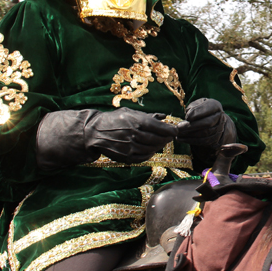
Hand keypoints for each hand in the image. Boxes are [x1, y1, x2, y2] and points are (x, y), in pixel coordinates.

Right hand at [36, 108, 178, 169]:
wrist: (95, 132)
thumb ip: (148, 116)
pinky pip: (144, 157)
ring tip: (160, 142)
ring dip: (159, 146)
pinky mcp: (127, 157)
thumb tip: (164, 116)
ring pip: (153, 149)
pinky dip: (150, 153)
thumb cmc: (115, 119)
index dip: (171, 131)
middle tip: (169, 136)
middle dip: (167, 139)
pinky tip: (150, 149)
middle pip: (159, 140)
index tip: (176, 130)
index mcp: (137, 122)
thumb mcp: (131, 112)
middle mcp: (135, 135)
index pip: (162, 129)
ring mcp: (131, 147)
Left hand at [175, 98, 236, 149]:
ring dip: (190, 134)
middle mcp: (220, 118)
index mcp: (215, 106)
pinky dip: (191, 141)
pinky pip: (203, 141)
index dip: (198, 113)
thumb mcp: (198, 104)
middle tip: (179, 127)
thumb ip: (193, 107)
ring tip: (178, 134)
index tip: (187, 117)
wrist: (213, 121)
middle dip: (192, 126)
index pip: (209, 108)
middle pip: (208, 123)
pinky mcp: (215, 139)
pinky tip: (181, 139)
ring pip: (205, 134)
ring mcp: (219, 129)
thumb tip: (188, 117)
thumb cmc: (201, 110)